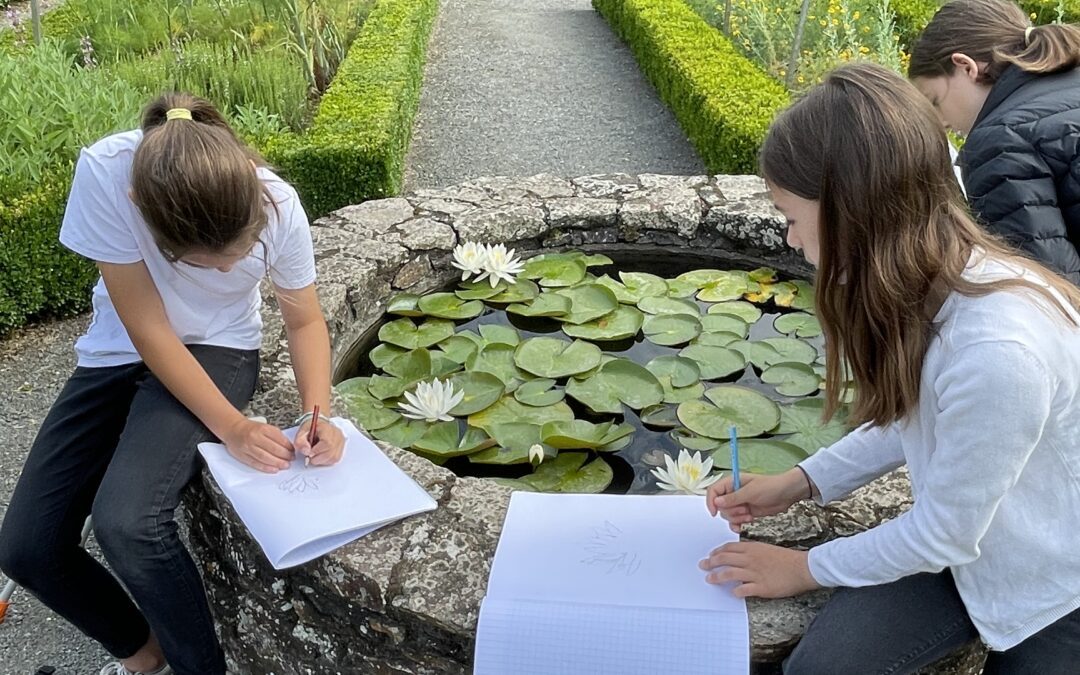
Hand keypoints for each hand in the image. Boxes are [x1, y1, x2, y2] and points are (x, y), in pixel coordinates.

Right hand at [222, 417, 293, 472]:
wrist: (233, 429)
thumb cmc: (251, 429)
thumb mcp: (265, 427)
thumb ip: (276, 436)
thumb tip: (289, 447)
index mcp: (263, 429)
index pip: (279, 439)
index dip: (288, 447)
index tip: (294, 451)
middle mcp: (255, 437)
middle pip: (273, 449)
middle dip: (285, 456)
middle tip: (291, 460)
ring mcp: (248, 447)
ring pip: (265, 457)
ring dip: (277, 463)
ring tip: (285, 465)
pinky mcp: (242, 455)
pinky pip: (255, 463)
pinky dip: (266, 467)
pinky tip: (274, 469)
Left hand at [294, 416, 344, 466]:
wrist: (319, 426)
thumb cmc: (310, 429)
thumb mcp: (301, 432)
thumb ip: (300, 441)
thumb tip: (306, 452)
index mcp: (327, 428)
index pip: (327, 442)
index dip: (317, 451)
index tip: (309, 454)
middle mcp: (337, 435)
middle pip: (331, 452)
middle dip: (318, 458)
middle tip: (310, 457)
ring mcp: (341, 442)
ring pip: (334, 457)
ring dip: (322, 460)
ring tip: (315, 456)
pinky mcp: (341, 448)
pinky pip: (335, 459)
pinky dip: (326, 461)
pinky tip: (321, 456)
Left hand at [699, 541, 819, 597]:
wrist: (803, 568)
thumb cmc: (786, 559)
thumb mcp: (766, 549)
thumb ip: (751, 551)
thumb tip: (738, 556)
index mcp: (752, 548)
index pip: (728, 548)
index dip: (717, 552)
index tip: (710, 555)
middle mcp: (750, 559)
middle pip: (724, 559)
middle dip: (711, 563)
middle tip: (703, 566)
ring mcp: (755, 573)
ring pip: (729, 574)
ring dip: (717, 577)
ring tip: (709, 579)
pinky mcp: (761, 587)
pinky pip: (743, 590)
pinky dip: (736, 592)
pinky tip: (733, 593)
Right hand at [706, 469, 810, 532]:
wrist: (787, 494)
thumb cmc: (771, 487)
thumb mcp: (751, 492)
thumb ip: (733, 498)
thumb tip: (716, 502)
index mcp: (732, 482)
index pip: (713, 491)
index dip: (711, 502)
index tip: (714, 512)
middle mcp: (733, 493)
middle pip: (720, 507)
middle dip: (732, 512)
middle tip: (744, 509)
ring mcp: (739, 503)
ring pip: (728, 515)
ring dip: (737, 518)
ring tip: (749, 515)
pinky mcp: (745, 512)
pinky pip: (734, 521)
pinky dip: (737, 525)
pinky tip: (743, 526)